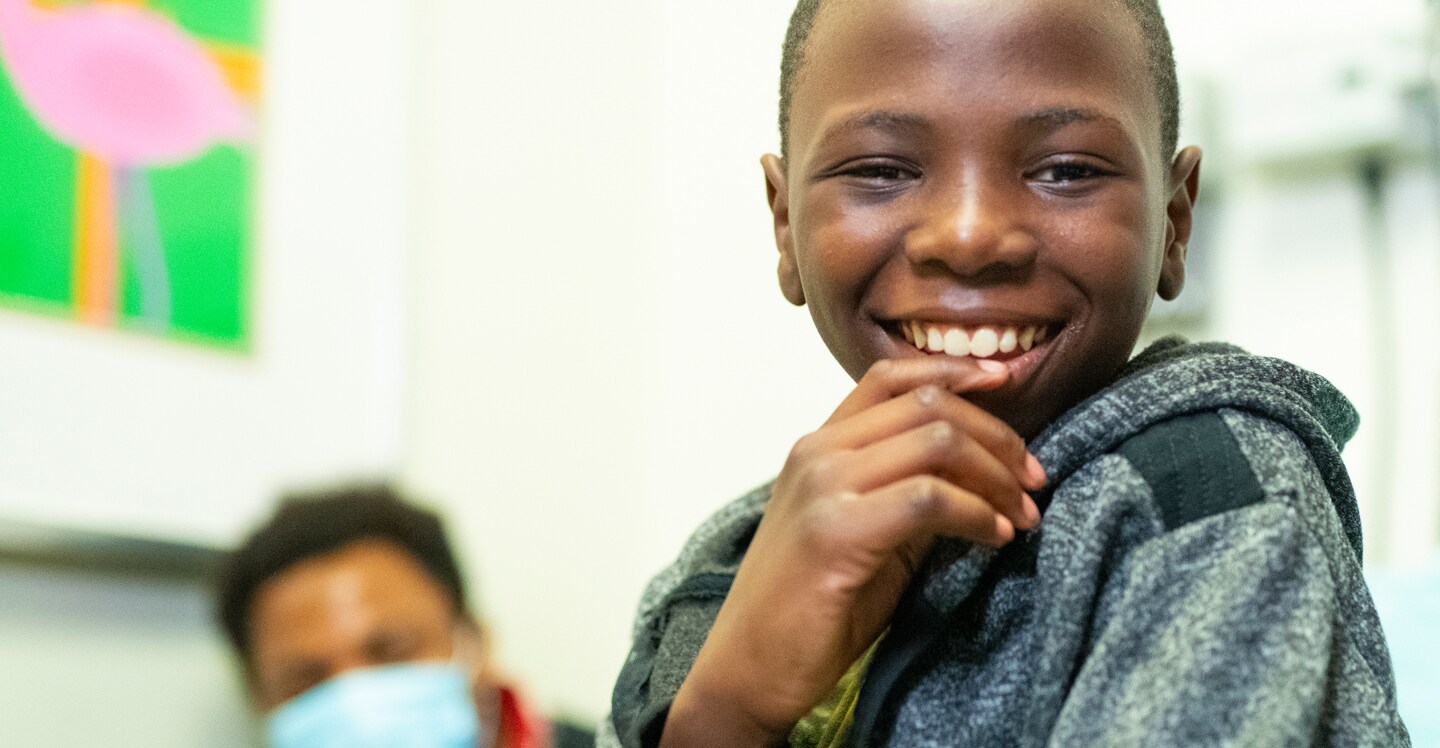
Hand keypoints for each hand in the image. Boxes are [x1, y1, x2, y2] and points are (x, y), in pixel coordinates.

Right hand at [662, 357, 1045, 746]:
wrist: (752, 667)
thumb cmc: (810, 609)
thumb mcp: (863, 531)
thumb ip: (906, 490)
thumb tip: (982, 472)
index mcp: (817, 446)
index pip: (890, 378)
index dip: (952, 371)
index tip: (1004, 383)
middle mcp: (817, 453)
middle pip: (927, 404)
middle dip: (997, 436)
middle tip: (1033, 479)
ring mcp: (824, 487)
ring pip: (936, 441)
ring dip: (996, 476)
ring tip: (1022, 514)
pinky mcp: (838, 530)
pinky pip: (929, 498)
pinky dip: (976, 514)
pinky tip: (994, 537)